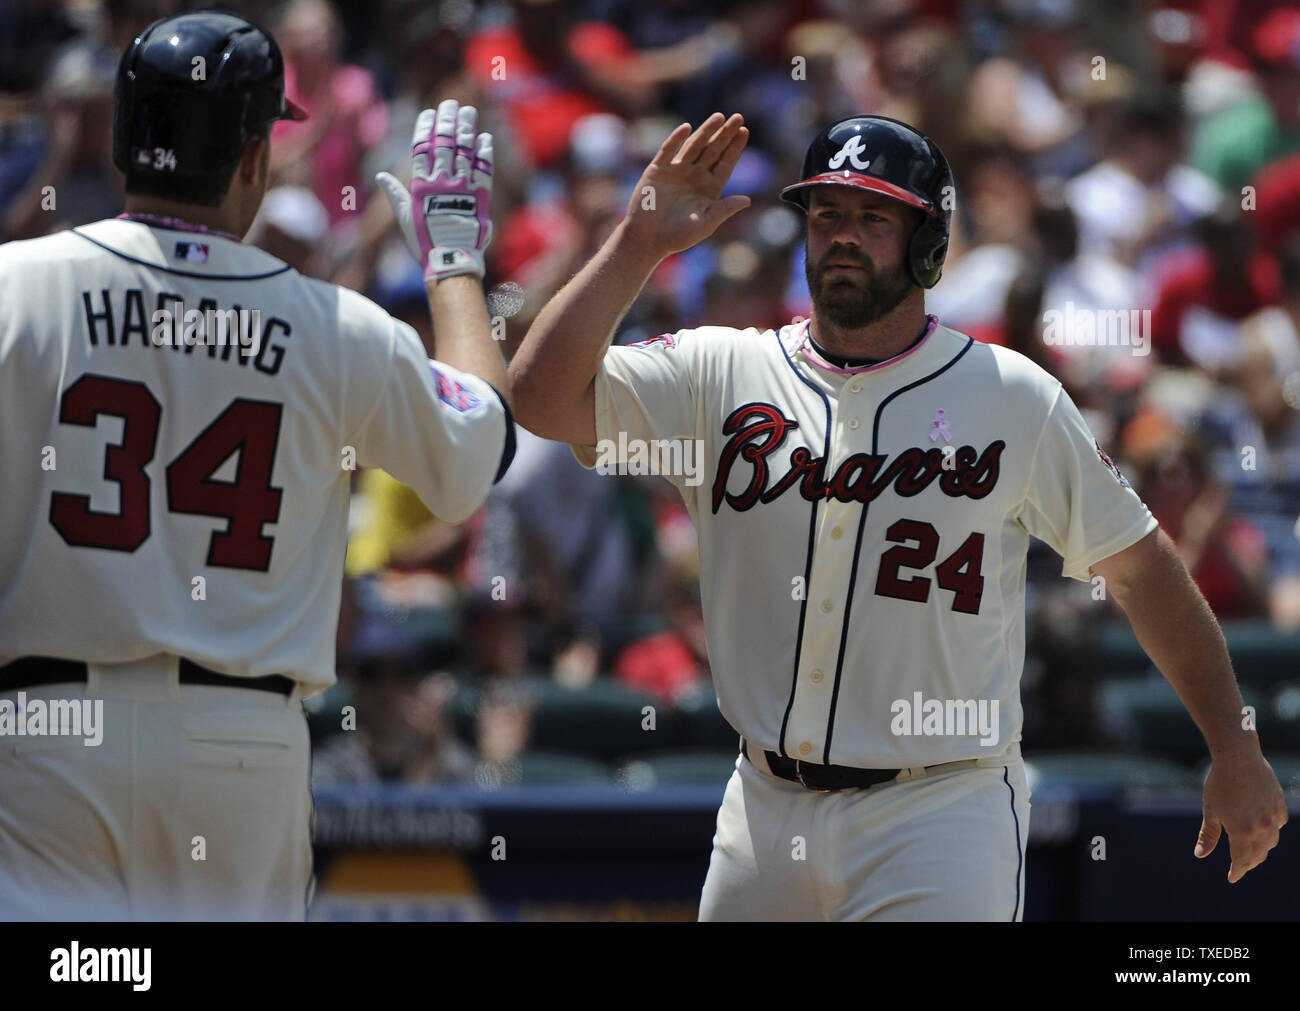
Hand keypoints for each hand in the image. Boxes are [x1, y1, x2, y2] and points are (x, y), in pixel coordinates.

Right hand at [376, 98, 492, 281]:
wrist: (451, 261)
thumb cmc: (424, 241)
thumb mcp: (404, 217)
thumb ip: (395, 193)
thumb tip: (380, 175)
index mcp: (421, 186)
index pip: (422, 149)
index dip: (426, 128)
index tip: (430, 113)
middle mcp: (441, 183)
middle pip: (444, 144)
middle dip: (448, 120)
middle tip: (452, 103)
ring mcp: (462, 188)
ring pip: (464, 152)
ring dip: (467, 129)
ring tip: (469, 112)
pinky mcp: (480, 197)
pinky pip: (483, 170)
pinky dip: (484, 153)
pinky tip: (484, 139)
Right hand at [622, 112, 750, 259]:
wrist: (647, 240)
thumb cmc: (676, 237)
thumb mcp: (705, 224)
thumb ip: (724, 210)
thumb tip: (748, 200)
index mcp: (709, 189)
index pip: (725, 164)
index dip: (734, 148)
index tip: (744, 131)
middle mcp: (695, 176)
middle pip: (713, 150)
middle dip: (725, 134)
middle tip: (738, 117)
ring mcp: (677, 171)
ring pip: (694, 146)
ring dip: (706, 131)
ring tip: (719, 117)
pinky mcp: (658, 170)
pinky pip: (668, 150)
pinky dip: (676, 139)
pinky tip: (686, 128)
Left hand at [1196, 746, 1287, 881]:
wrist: (1239, 758)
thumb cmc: (1219, 783)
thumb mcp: (1210, 810)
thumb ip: (1207, 834)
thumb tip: (1200, 855)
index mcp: (1242, 832)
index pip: (1242, 861)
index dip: (1237, 871)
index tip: (1232, 878)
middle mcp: (1262, 829)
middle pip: (1258, 856)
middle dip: (1249, 863)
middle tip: (1240, 866)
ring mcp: (1274, 818)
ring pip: (1271, 843)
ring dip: (1261, 850)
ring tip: (1251, 851)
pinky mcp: (1280, 807)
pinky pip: (1278, 826)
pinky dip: (1271, 831)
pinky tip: (1263, 829)